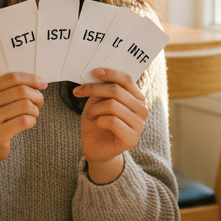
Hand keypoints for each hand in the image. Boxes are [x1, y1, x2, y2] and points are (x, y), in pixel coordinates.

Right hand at [0, 72, 45, 187]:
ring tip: (32, 114)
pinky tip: (29, 123)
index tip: (43, 84)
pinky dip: (32, 121)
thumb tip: (37, 82)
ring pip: (25, 105)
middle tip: (39, 103)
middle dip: (37, 96)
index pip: (12, 77)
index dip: (31, 79)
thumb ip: (10, 91)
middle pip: (21, 91)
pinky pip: (24, 121)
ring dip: (35, 110)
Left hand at [74, 67, 148, 183]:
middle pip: (117, 91)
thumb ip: (102, 89)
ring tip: (90, 114)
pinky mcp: (132, 138)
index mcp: (137, 98)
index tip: (94, 72)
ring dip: (95, 108)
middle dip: (94, 89)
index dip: (110, 74)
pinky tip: (97, 124)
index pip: (127, 80)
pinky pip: (112, 121)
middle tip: (78, 92)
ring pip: (113, 105)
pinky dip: (99, 120)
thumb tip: (97, 73)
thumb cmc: (98, 122)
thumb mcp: (98, 101)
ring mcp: (139, 125)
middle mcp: (142, 109)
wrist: (96, 148)